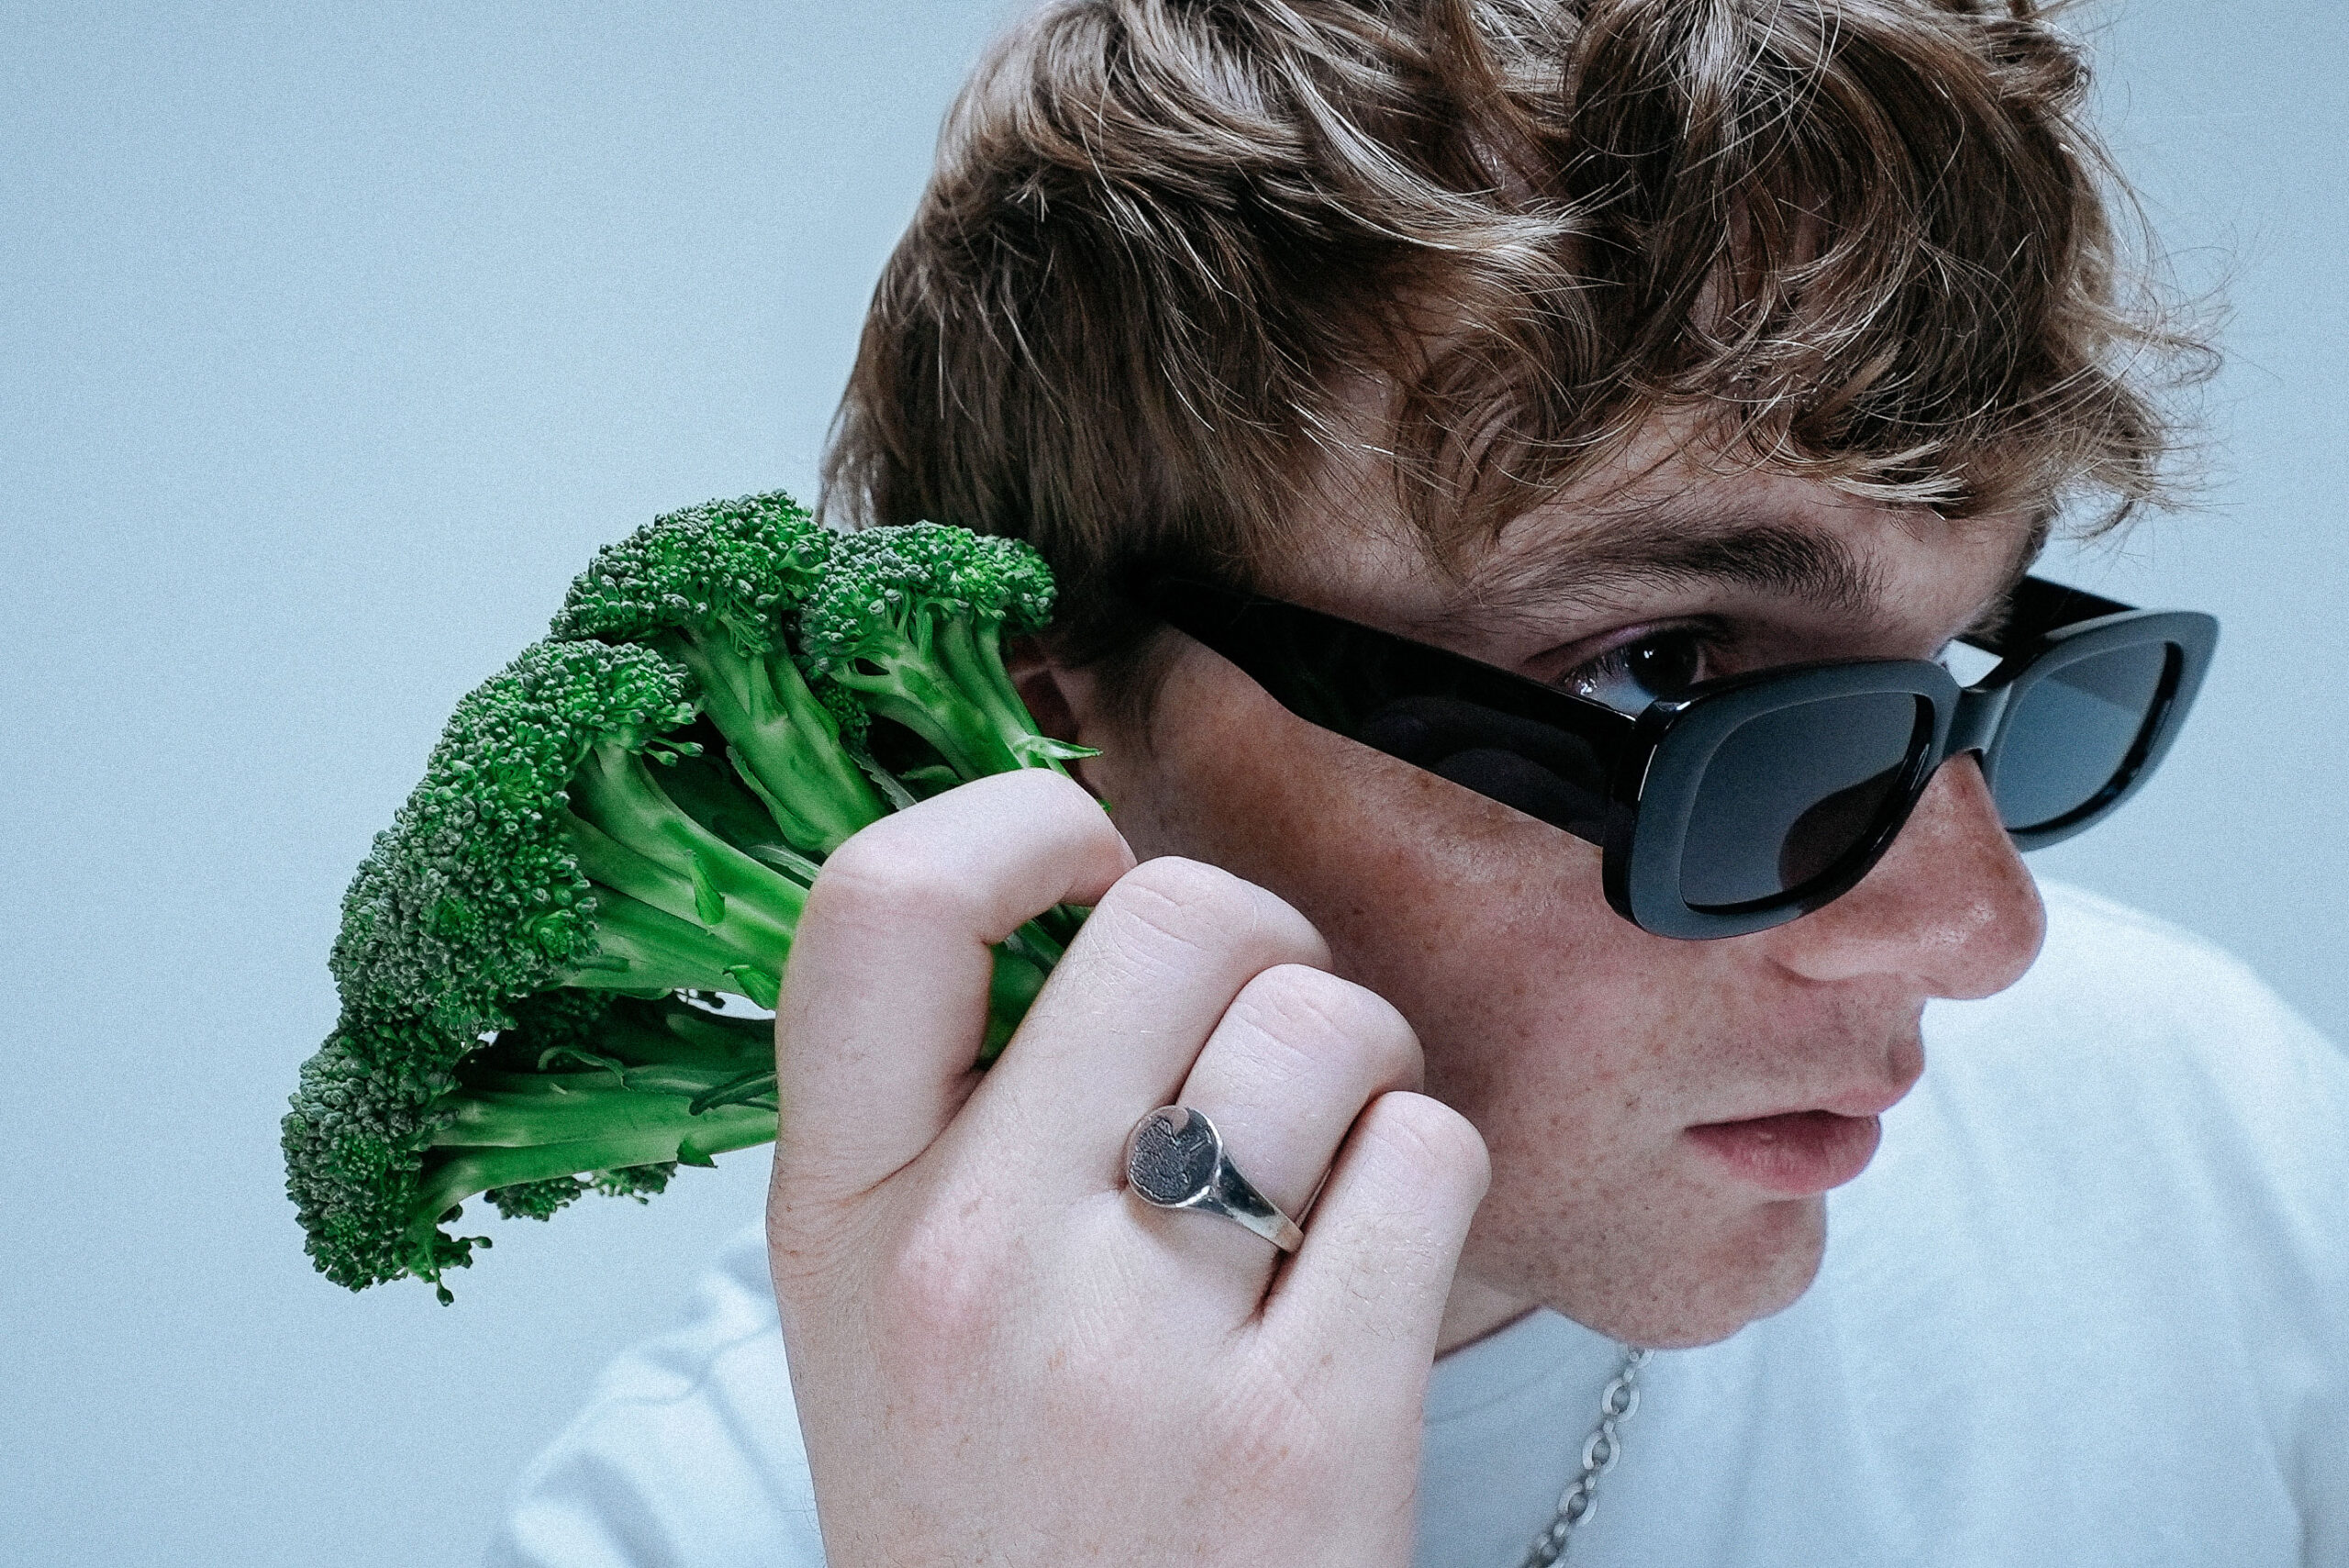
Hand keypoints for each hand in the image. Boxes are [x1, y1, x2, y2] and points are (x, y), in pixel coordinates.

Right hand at [767, 769, 1490, 1566]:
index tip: (1086, 866)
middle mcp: (966, 1265)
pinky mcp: (1306, 1433)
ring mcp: (1133, 1353)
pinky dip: (1426, 1179)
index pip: (879, 901)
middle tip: (1261, 1034)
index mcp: (838, 1213)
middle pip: (1174, 919)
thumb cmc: (1001, 1514)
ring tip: (1326, 1154)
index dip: (1013, 823)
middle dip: (1260, 945)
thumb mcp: (889, 1311)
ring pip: (1324, 1023)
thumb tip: (1088, 902)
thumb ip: (948, 1115)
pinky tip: (1368, 1262)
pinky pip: (1427, 1156)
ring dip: (1361, 1064)